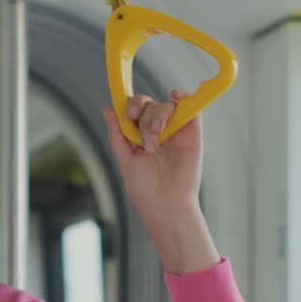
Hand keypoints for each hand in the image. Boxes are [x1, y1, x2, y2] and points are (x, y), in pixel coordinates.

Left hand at [103, 91, 218, 274]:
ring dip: (157, 117)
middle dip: (144, 115)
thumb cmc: (144, 188)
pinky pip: (191, 107)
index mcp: (141, 135)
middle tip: (143, 134)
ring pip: (166, 105)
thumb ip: (117, 134)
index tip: (130, 114)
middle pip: (150, 105)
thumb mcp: (125, 159)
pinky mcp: (192, 133)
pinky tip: (176, 96)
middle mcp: (158, 130)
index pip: (136, 109)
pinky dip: (185, 97)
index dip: (132, 105)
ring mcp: (176, 131)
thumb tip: (108, 109)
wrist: (165, 205)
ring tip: (155, 144)